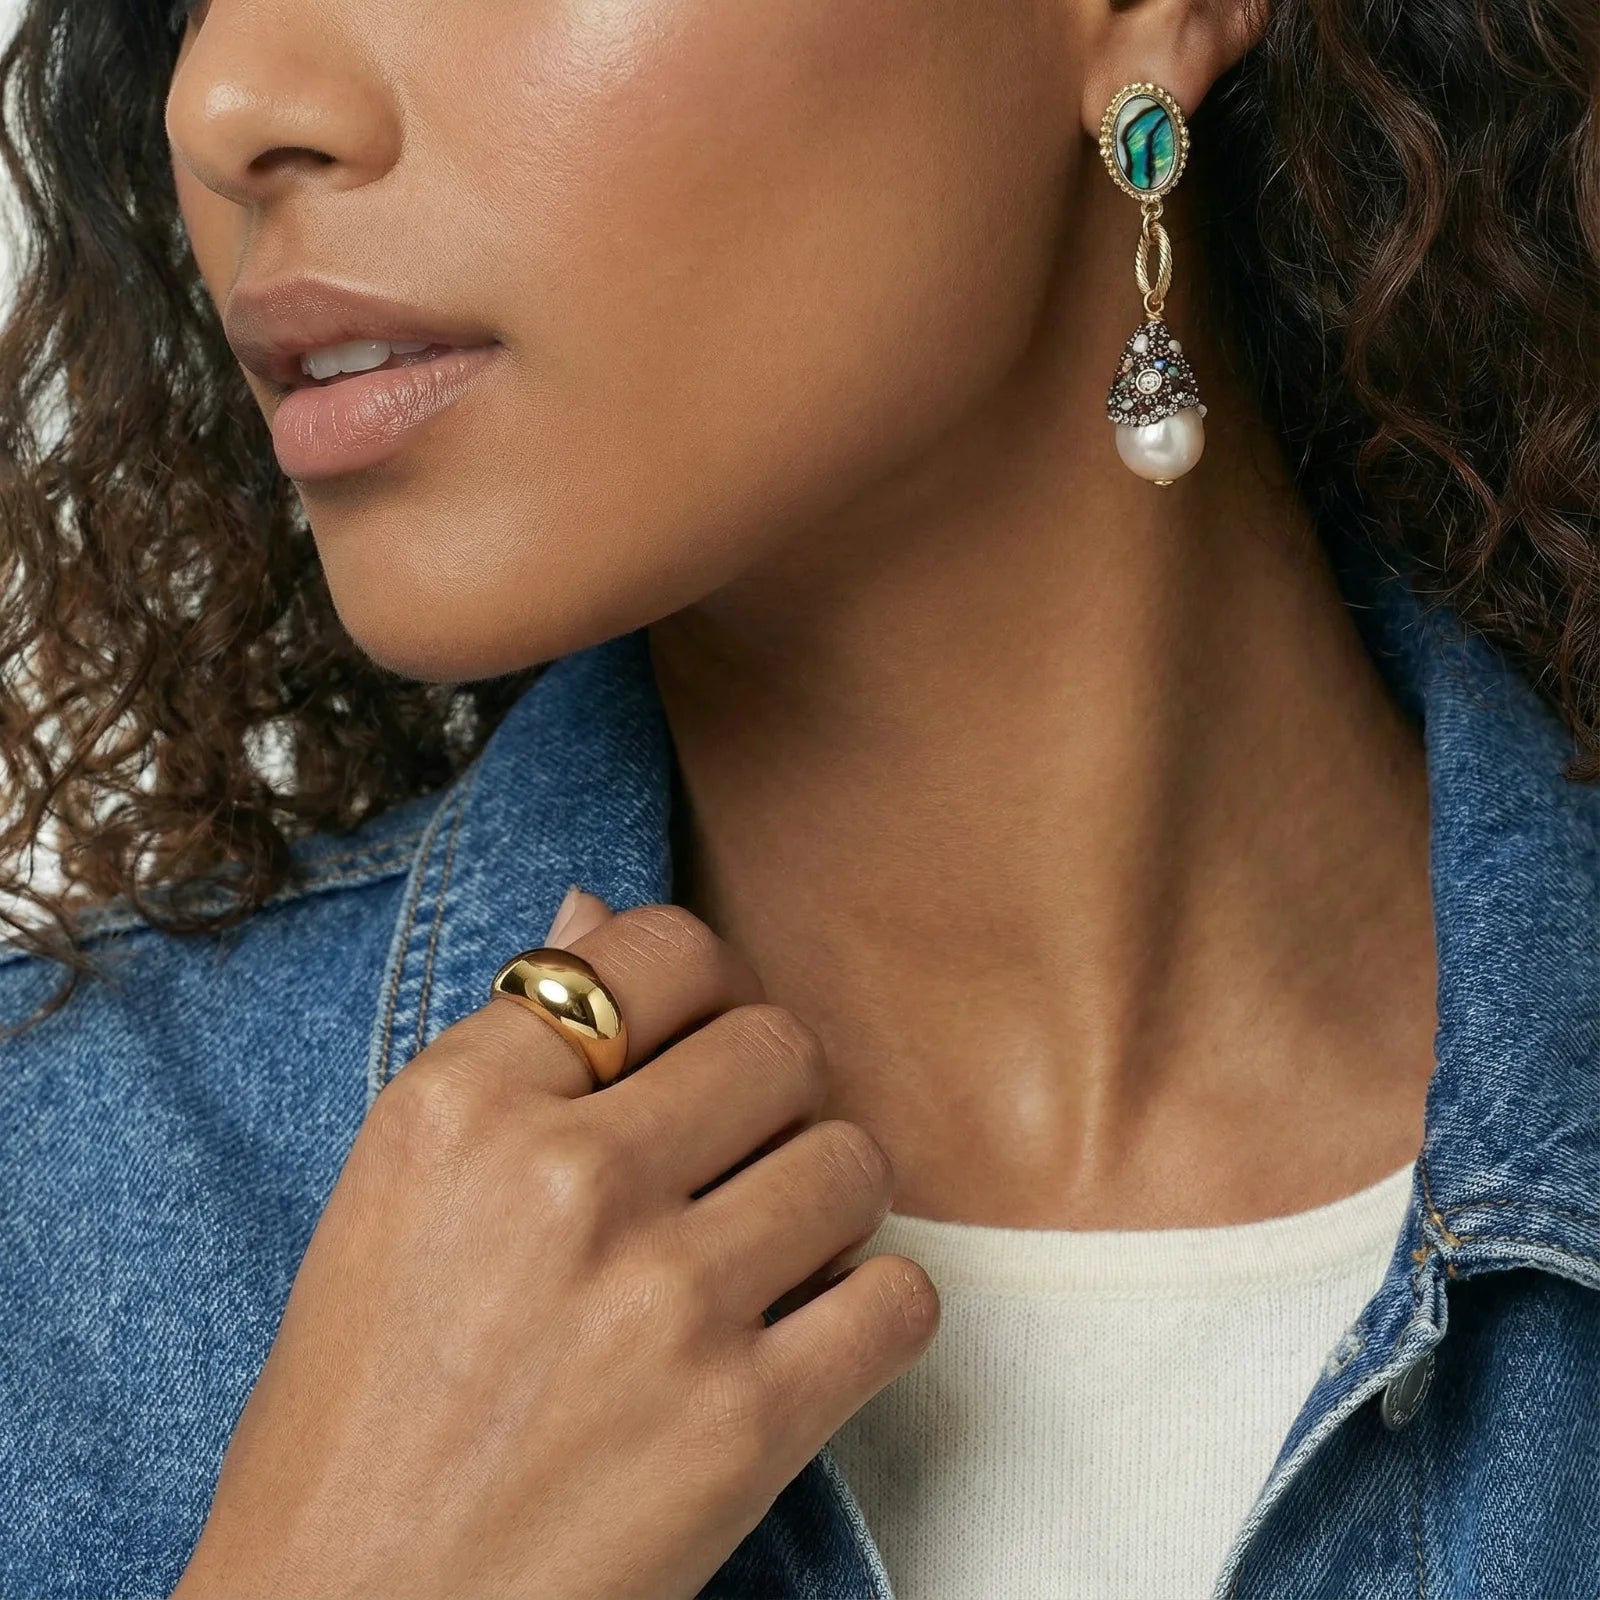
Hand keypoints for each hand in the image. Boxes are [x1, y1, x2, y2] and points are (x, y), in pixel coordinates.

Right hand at [172, 890, 938, 1599]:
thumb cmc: (362, 1412)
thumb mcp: (396, 1194)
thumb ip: (509, 1048)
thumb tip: (595, 909)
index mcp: (461, 1105)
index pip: (664, 947)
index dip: (702, 991)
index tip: (695, 1047)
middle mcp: (566, 1178)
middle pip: (781, 1044)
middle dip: (774, 1099)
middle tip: (734, 1164)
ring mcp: (663, 1298)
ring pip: (855, 1160)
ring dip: (826, 1205)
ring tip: (762, 1258)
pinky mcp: (745, 1423)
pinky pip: (900, 1298)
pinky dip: (870, 1316)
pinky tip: (804, 1341)